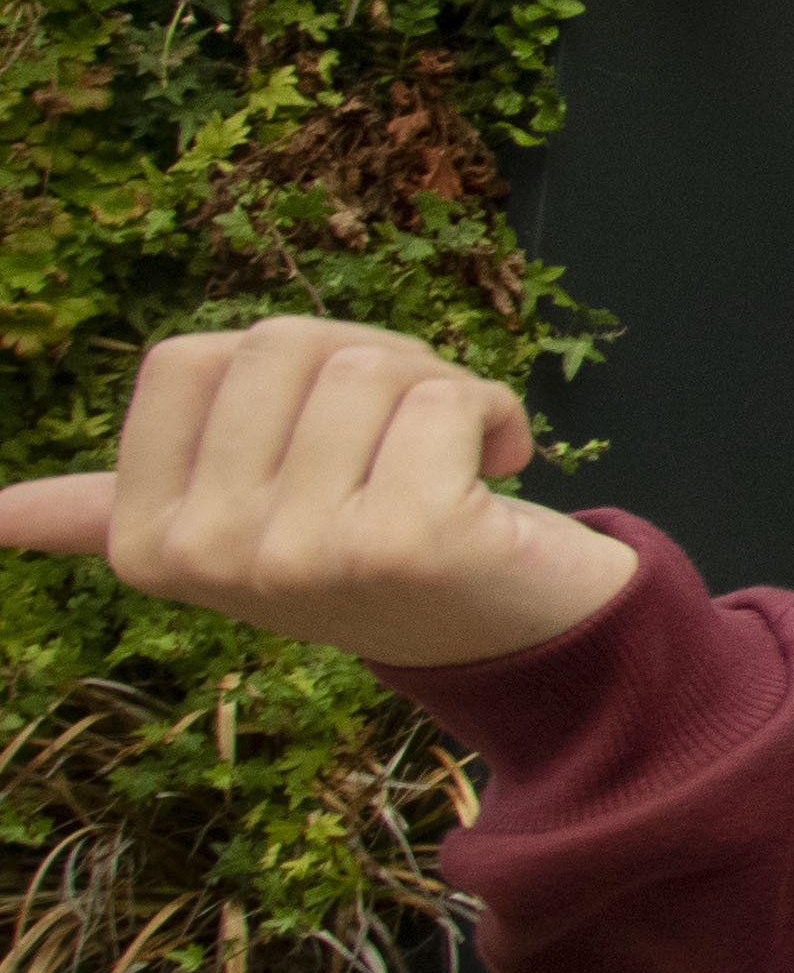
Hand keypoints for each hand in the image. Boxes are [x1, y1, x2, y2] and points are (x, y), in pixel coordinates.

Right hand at [0, 316, 637, 673]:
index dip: (279, 365)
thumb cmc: (363, 546)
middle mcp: (208, 554)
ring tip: (452, 461)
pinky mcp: (407, 540)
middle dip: (367, 364)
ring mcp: (302, 553)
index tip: (321, 433)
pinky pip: (448, 397)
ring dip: (439, 389)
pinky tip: (502, 472)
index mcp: (147, 540)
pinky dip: (498, 413)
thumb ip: (105, 511)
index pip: (187, 357)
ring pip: (368, 363)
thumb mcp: (228, 526)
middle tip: (403, 442)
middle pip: (280, 344)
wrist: (509, 628)